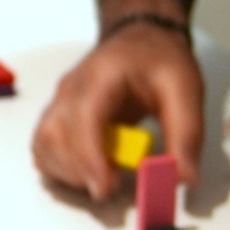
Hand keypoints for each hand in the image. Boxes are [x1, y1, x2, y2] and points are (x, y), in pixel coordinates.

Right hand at [30, 21, 204, 200]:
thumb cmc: (159, 62)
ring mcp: (58, 102)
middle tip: (116, 185)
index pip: (83, 115)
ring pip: (43, 144)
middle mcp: (70, 88)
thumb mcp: (186, 89)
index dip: (89, 155)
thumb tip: (182, 177)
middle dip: (81, 170)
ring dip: (69, 172)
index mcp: (102, 74)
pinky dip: (60, 169)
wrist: (140, 42)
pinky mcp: (56, 118)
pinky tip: (89, 171)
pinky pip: (43, 149)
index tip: (106, 187)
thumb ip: (186, 134)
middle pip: (54, 135)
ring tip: (105, 177)